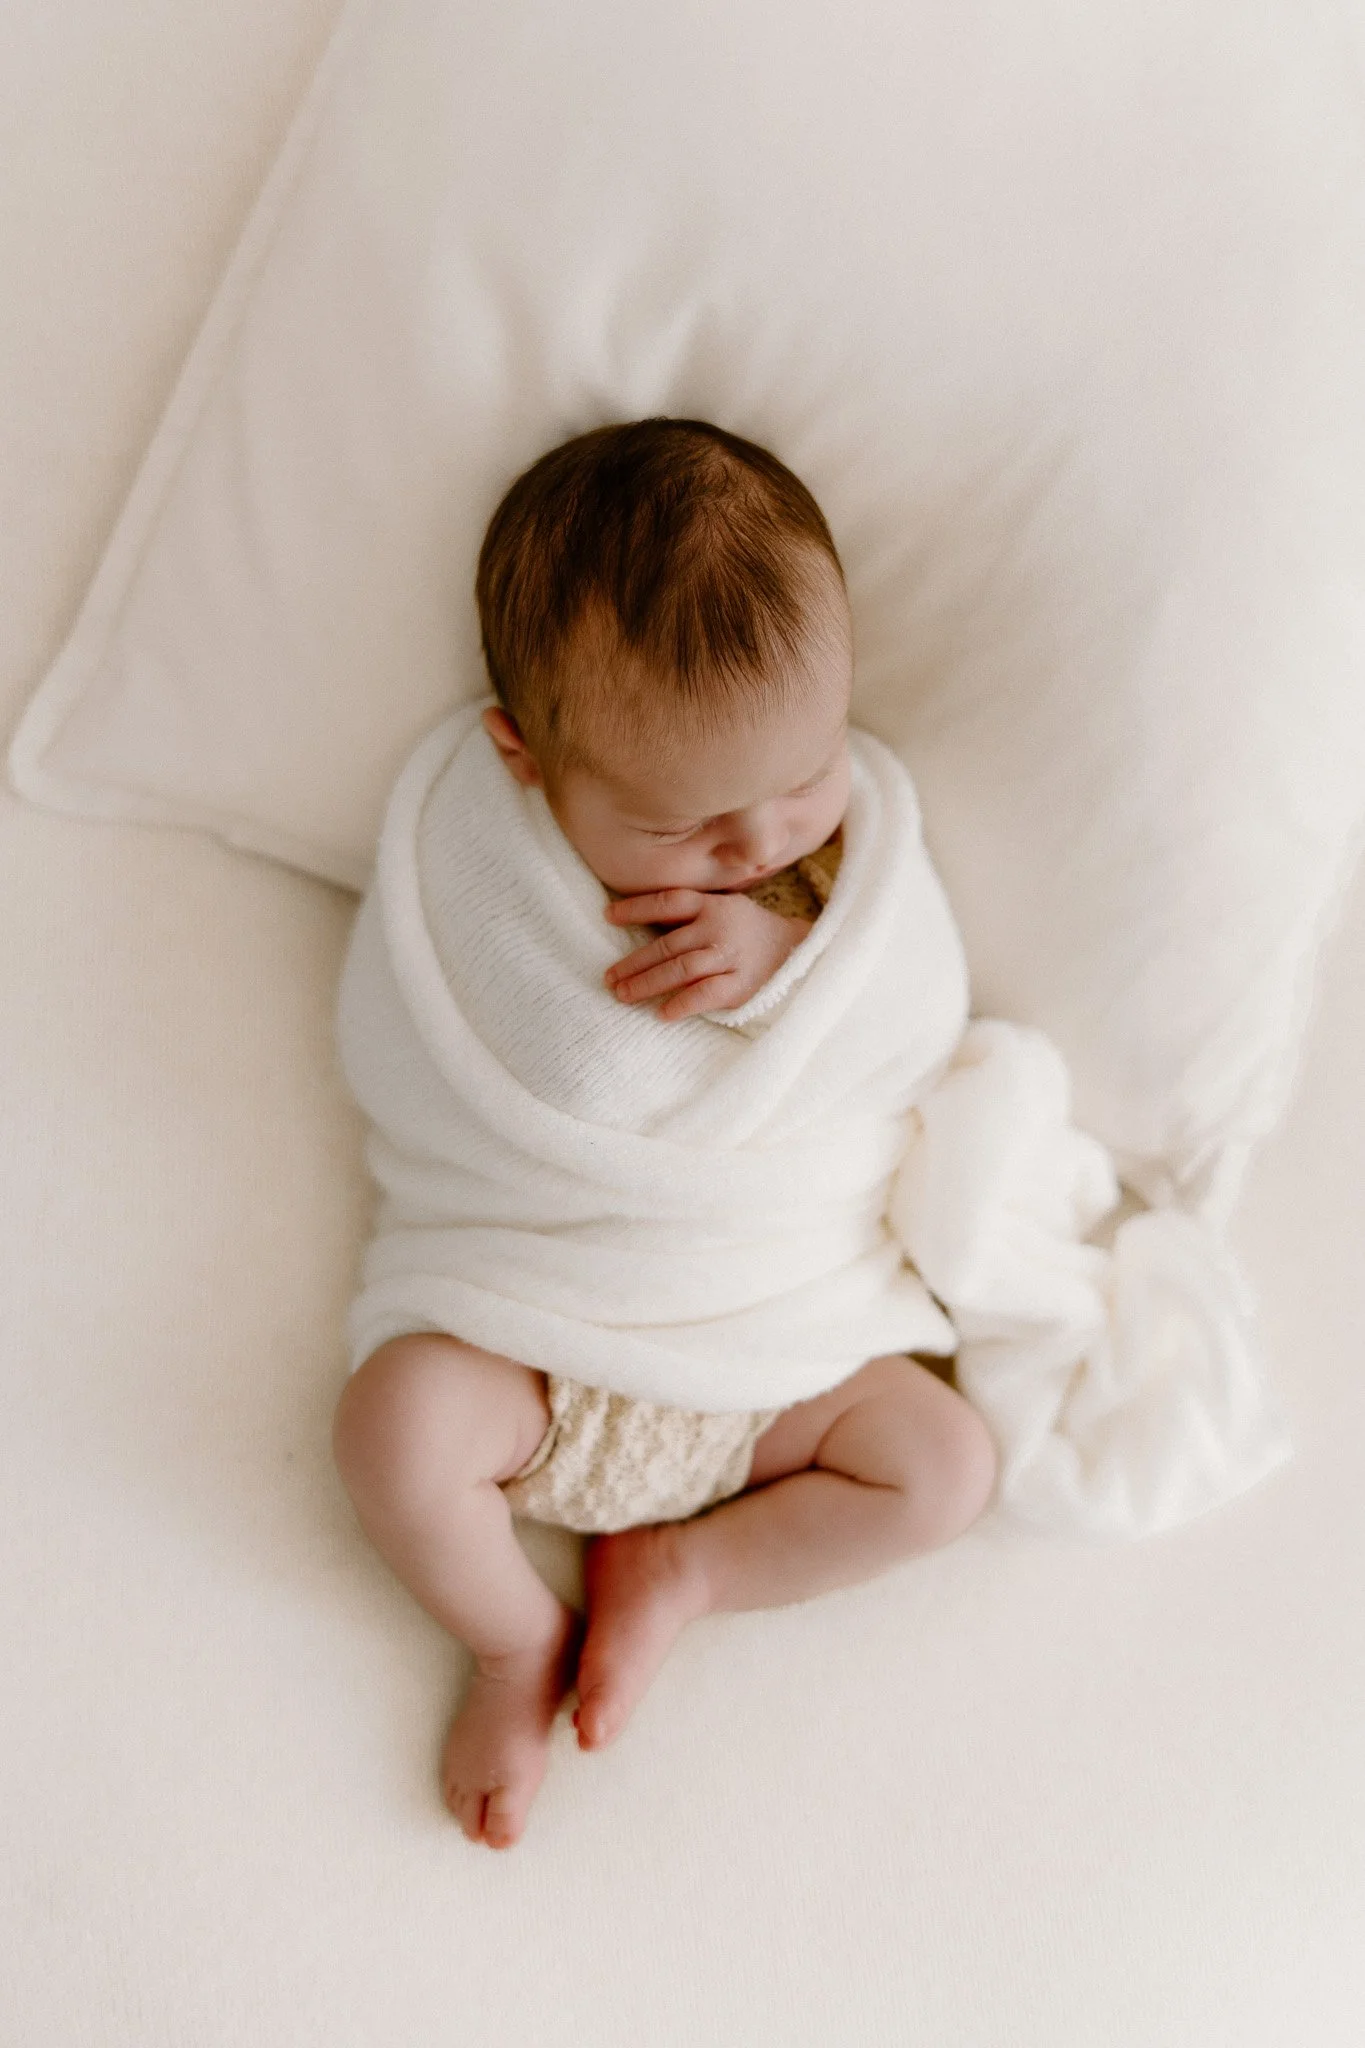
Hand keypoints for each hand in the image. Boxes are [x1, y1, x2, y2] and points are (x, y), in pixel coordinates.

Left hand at [603, 889, 811, 1020]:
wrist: (798, 951)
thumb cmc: (750, 930)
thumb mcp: (726, 907)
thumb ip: (693, 911)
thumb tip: (645, 921)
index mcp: (712, 906)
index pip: (668, 902)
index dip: (636, 908)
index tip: (607, 916)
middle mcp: (718, 928)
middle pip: (667, 945)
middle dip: (633, 963)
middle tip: (609, 978)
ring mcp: (730, 957)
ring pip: (680, 970)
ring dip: (647, 984)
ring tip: (623, 995)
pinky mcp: (741, 985)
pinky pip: (706, 995)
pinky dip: (683, 1004)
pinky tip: (662, 1014)